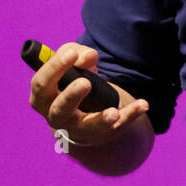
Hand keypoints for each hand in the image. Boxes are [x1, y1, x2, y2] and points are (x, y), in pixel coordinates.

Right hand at [28, 42, 149, 146]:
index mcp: (43, 98)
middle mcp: (58, 118)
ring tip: (113, 112)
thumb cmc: (71, 80)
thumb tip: (86, 56)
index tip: (71, 54)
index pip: (42, 85)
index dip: (54, 68)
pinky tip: (143, 104)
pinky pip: (119, 126)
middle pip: (59, 111)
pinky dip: (131, 115)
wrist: (85, 108)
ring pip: (89, 128)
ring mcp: (81, 129)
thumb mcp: (71, 62)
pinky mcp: (104, 132)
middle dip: (71, 97)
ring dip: (101, 120)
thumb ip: (77, 53)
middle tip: (85, 82)